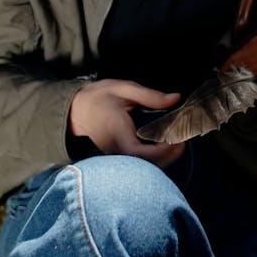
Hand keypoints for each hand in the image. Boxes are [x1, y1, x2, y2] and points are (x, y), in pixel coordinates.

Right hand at [69, 78, 184, 167]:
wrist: (72, 111)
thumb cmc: (96, 98)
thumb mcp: (122, 89)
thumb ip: (150, 95)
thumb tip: (175, 98)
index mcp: (118, 134)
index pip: (142, 153)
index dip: (164, 151)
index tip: (178, 140)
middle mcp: (117, 151)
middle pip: (147, 166)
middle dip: (170, 156)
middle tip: (183, 140)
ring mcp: (116, 158)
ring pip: (144, 167)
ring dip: (164, 158)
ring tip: (176, 141)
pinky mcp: (117, 158)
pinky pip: (138, 163)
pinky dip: (154, 157)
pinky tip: (163, 145)